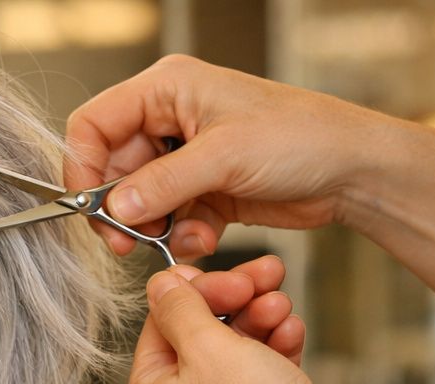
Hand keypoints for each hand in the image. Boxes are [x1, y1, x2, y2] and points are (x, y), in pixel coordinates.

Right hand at [65, 56, 392, 260]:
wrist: (352, 171)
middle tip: (127, 242)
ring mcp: (186, 157)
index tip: (89, 208)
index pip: (94, 125)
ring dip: (155, 227)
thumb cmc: (302, 138)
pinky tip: (208, 238)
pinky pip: (169, 220)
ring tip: (184, 238)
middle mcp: (170, 120)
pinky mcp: (203, 190)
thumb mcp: (224, 157)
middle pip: (111, 169)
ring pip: (138, 201)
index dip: (82, 167)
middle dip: (120, 209)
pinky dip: (182, 236)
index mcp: (167, 89)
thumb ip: (162, 185)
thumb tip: (113, 210)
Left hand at [123, 260, 376, 383]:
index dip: (195, 290)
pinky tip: (293, 332)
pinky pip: (260, 373)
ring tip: (284, 305)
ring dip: (260, 320)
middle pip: (198, 335)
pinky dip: (276, 348)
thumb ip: (180, 309)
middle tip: (265, 275)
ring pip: (234, 351)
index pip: (159, 326)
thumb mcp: (209, 347)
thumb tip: (159, 284)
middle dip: (235, 301)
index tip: (227, 270)